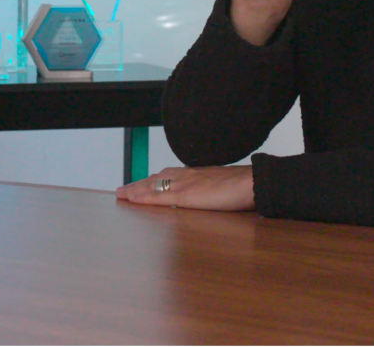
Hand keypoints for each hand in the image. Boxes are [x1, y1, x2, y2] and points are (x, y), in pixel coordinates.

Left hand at [115, 165, 254, 210]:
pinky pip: (157, 195)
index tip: (140, 184)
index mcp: (195, 175)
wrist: (251, 183)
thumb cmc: (242, 188)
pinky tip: (131, 199)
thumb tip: (208, 199)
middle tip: (123, 191)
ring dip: (135, 190)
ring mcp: (183, 184)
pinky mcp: (184, 195)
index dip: (151, 181)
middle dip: (138, 185)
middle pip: (155, 179)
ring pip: (152, 186)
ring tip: (122, 195)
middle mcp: (186, 176)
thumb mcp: (222, 189)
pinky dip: (142, 197)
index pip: (167, 176)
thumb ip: (211, 192)